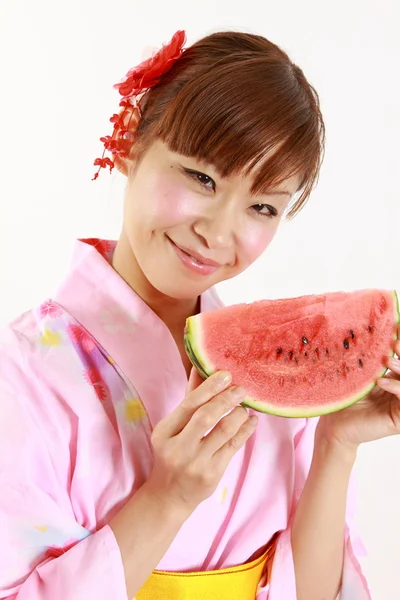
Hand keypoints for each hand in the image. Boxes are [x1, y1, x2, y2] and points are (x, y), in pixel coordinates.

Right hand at [145, 369, 257, 515]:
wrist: (169, 495)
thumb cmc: (172, 453)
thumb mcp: (172, 428)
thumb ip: (189, 400)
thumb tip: (200, 367)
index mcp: (165, 432)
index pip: (189, 404)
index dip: (208, 387)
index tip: (225, 374)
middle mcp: (179, 447)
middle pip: (206, 416)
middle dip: (226, 399)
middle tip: (241, 388)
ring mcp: (196, 463)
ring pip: (224, 431)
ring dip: (238, 414)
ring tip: (245, 405)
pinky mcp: (213, 474)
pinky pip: (234, 447)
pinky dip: (245, 430)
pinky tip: (251, 420)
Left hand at [316, 328, 399, 451]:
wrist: (334, 425)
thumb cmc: (344, 398)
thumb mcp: (359, 373)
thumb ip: (370, 357)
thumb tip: (375, 328)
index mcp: (395, 378)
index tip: (397, 326)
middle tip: (396, 343)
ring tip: (386, 360)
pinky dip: (397, 387)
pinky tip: (381, 382)